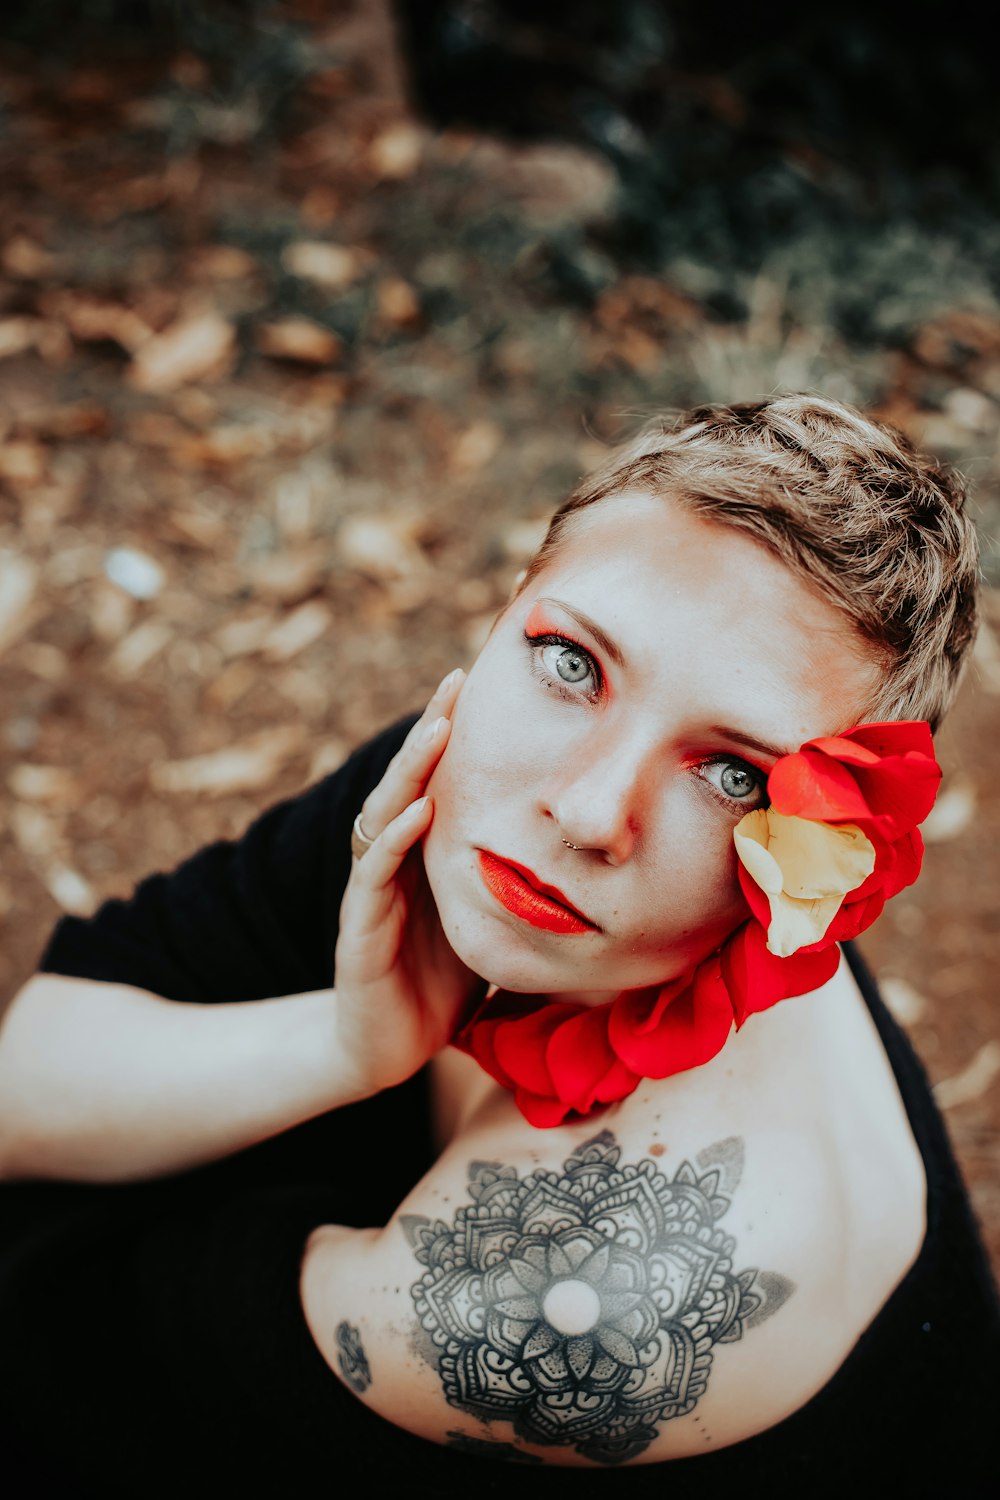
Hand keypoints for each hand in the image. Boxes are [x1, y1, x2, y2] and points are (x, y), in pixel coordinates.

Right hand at [332, 669, 486, 1096]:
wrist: (385, 1050)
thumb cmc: (443, 985)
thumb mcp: (493, 922)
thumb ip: (520, 884)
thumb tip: (595, 856)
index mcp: (426, 856)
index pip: (441, 782)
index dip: (457, 737)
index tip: (484, 686)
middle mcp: (395, 861)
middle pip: (410, 781)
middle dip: (432, 730)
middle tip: (456, 682)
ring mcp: (373, 890)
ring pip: (387, 814)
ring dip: (411, 770)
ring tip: (438, 728)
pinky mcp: (360, 927)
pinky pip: (374, 874)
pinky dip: (395, 838)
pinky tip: (418, 809)